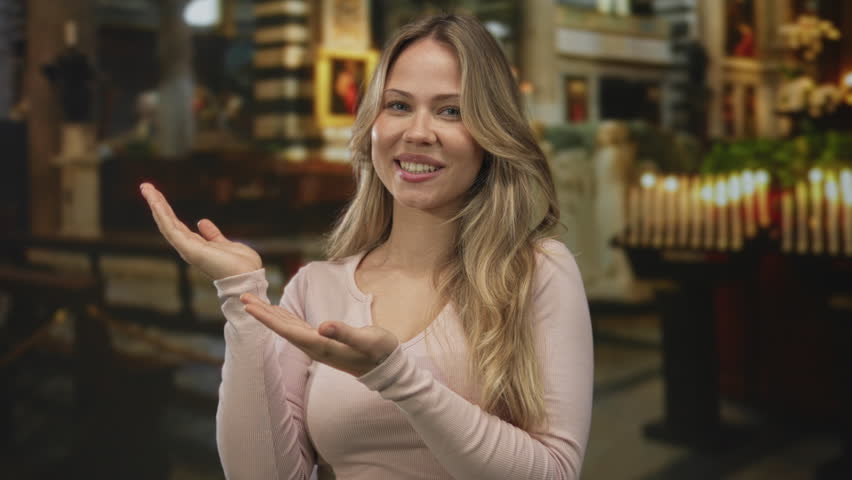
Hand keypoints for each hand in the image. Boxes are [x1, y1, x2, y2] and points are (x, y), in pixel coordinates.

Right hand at [140, 182, 261, 279]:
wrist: (247, 276)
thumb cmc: (240, 264)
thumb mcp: (224, 244)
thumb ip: (212, 234)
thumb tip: (202, 222)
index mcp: (196, 245)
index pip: (176, 224)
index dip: (166, 209)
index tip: (157, 194)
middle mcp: (188, 247)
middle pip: (168, 222)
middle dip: (157, 203)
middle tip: (145, 186)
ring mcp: (187, 248)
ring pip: (166, 223)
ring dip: (156, 205)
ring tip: (146, 187)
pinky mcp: (189, 249)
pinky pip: (171, 229)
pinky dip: (162, 215)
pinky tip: (155, 202)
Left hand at [240, 293, 399, 376]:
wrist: (387, 368)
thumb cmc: (379, 352)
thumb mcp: (366, 340)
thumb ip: (345, 333)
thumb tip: (323, 326)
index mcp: (321, 345)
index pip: (287, 330)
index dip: (267, 318)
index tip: (249, 306)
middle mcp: (315, 346)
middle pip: (281, 328)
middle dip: (262, 313)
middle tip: (242, 297)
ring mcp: (318, 345)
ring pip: (287, 327)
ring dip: (270, 315)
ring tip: (254, 302)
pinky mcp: (324, 341)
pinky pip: (298, 328)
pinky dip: (285, 318)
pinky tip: (278, 312)